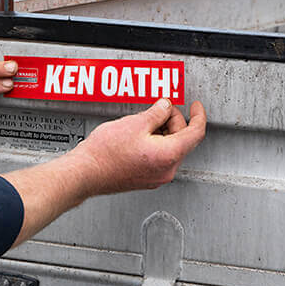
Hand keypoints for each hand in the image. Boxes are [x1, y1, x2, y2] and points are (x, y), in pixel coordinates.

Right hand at [1, 98, 206, 246]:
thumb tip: (165, 107)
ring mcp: (156, 176)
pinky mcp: (145, 178)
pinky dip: (155, 142)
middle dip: (174, 120)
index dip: (198, 116)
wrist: (86, 172)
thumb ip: (157, 113)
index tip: (196, 107)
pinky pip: (159, 156)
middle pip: (182, 140)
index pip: (195, 133)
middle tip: (160, 108)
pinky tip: (140, 133)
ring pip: (170, 148)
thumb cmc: (105, 153)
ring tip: (145, 120)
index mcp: (168, 155)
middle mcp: (166, 170)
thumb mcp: (135, 123)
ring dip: (163, 131)